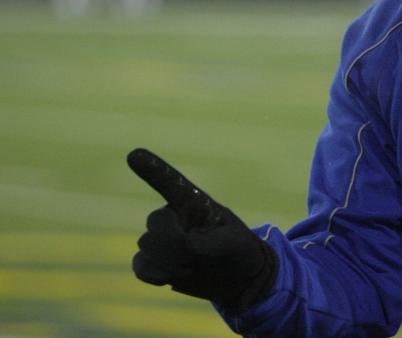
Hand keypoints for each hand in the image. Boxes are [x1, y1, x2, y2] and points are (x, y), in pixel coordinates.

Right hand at [127, 147, 277, 311]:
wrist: (237, 277)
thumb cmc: (238, 251)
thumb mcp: (232, 243)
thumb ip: (204, 244)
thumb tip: (179, 247)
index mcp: (195, 203)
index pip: (171, 182)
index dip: (153, 168)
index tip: (134, 154)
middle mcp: (174, 215)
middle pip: (155, 223)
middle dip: (173, 243)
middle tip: (200, 255)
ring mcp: (162, 237)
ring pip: (146, 247)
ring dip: (170, 262)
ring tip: (194, 266)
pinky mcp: (154, 260)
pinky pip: (140, 266)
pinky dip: (155, 274)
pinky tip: (173, 276)